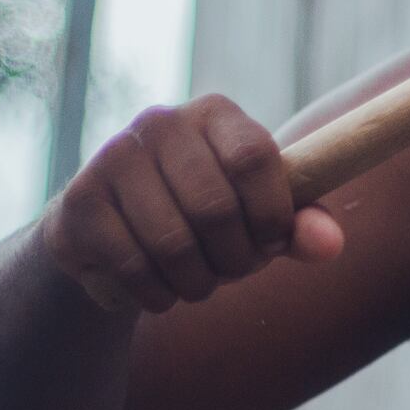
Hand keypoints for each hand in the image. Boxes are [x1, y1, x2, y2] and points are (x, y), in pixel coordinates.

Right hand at [39, 95, 343, 312]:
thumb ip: (301, 224)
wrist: (112, 238)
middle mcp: (160, 122)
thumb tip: (331, 245)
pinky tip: (158, 288)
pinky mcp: (78, 202)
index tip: (272, 243)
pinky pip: (132, 266)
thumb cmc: (204, 222)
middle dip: (236, 259)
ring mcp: (112, 157)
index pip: (254, 157)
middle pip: (214, 207)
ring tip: (198, 283)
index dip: (271, 213)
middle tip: (234, 272)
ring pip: (172, 243)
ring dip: (197, 284)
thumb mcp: (259, 217)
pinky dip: (157, 294)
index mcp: (215, 115)